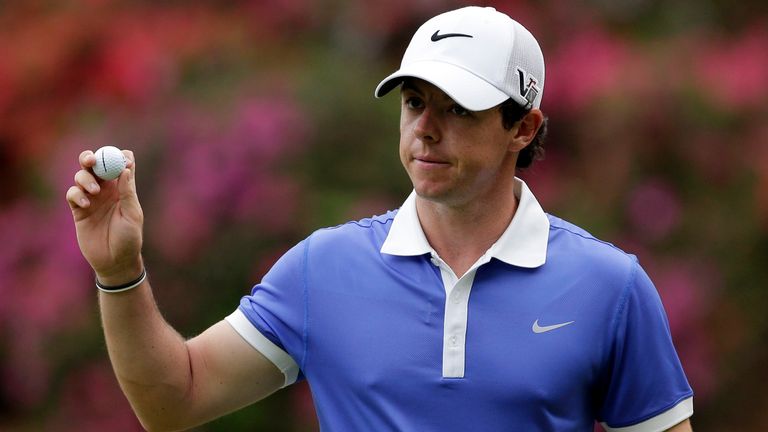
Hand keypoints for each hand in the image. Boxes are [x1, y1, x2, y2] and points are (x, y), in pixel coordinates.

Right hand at [66, 149, 143, 284]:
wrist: (115, 262)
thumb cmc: (129, 239)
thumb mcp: (133, 215)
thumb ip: (128, 192)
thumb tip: (125, 169)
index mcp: (123, 188)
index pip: (119, 164)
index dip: (118, 156)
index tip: (119, 157)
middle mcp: (106, 190)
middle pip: (95, 165)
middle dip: (91, 158)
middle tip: (91, 160)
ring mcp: (91, 199)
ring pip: (81, 176)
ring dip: (85, 179)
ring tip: (94, 192)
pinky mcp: (78, 210)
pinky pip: (72, 194)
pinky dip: (76, 195)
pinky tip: (85, 204)